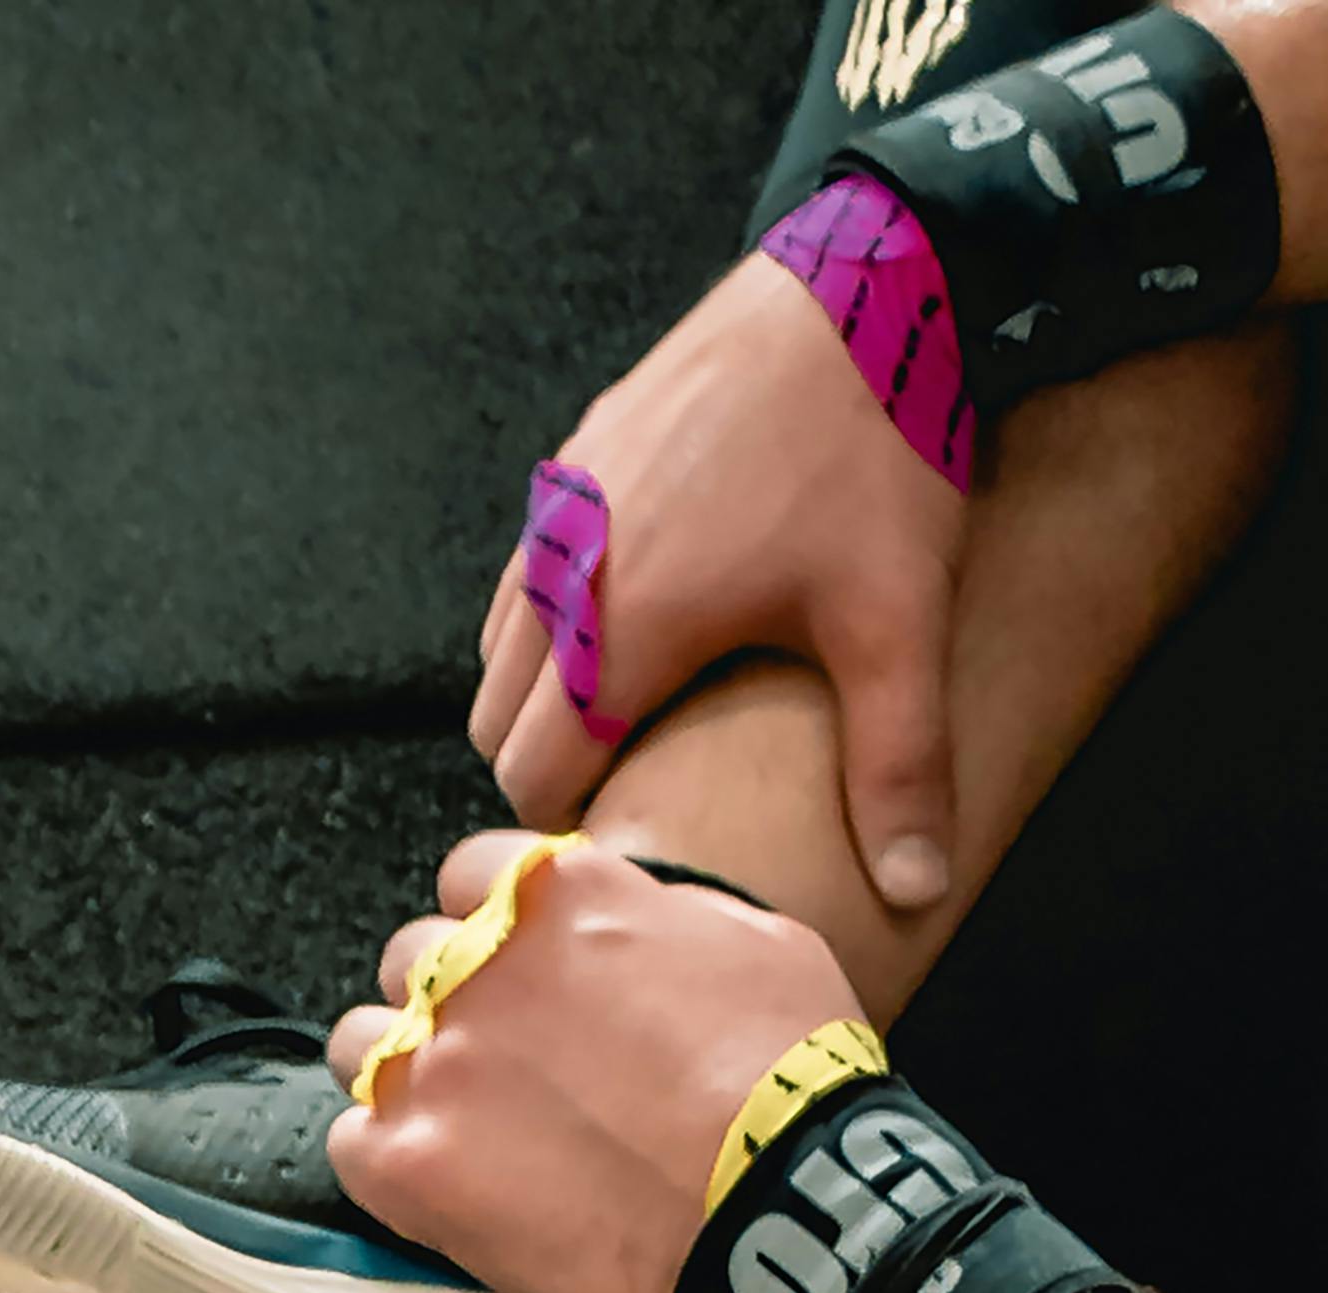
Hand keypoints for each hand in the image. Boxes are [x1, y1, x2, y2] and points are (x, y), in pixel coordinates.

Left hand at [324, 838, 870, 1292]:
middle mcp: (480, 963)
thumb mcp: (752, 938)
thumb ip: (657, 914)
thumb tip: (628, 917)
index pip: (473, 875)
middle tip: (502, 1060)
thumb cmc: (793, 1075)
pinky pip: (351, 1145)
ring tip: (459, 1124)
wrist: (777, 1202)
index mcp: (561, 893)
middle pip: (411, 959)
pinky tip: (437, 1182)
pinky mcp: (411, 1164)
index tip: (519, 967)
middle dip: (446, 1000)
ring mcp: (436, 1065)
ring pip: (360, 1045)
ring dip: (398, 1075)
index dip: (494, 924)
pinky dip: (385, 1161)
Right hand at [473, 248, 969, 916]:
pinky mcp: (580, 453)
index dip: (572, 824)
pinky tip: (642, 612)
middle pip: (497, 722)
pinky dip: (556, 616)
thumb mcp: (897, 619)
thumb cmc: (877, 450)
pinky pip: (530, 571)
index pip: (531, 777)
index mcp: (620, 631)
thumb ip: (897, 765)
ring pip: (502, 647)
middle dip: (549, 765)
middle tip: (634, 783)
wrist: (870, 278)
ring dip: (545, 694)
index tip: (627, 834)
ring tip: (634, 706)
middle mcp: (564, 571)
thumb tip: (919, 891)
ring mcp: (563, 506)